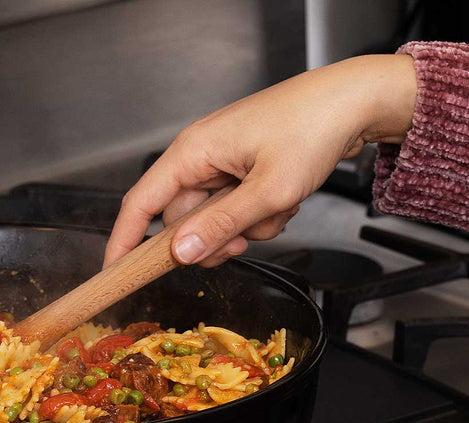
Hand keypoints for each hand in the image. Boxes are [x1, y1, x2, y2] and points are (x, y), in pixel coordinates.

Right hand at [104, 54, 416, 267]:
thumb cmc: (311, 129)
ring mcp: (223, 164)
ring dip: (247, 227)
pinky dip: (261, 215)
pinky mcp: (244, 170)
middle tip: (246, 241)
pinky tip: (286, 201)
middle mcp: (200, 156)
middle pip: (183, 220)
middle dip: (215, 239)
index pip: (141, 203)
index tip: (114, 273)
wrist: (353, 103)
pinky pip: (238, 210)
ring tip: (278, 208)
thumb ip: (221, 225)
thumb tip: (180, 253)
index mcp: (192, 152)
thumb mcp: (268, 190)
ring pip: (216, 219)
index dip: (123, 241)